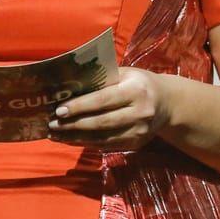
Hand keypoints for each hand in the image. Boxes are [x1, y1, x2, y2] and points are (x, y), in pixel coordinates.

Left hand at [47, 67, 173, 152]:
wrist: (168, 104)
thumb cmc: (139, 83)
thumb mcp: (125, 74)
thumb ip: (102, 80)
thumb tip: (69, 86)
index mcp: (136, 90)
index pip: (103, 100)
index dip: (80, 106)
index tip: (59, 110)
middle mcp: (140, 113)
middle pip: (101, 122)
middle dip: (73, 124)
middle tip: (51, 124)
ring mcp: (138, 132)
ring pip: (101, 138)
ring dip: (75, 137)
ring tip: (56, 134)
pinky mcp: (135, 144)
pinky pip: (106, 145)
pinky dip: (86, 143)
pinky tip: (71, 139)